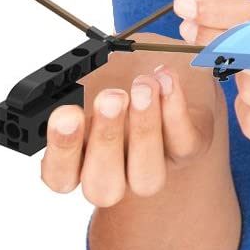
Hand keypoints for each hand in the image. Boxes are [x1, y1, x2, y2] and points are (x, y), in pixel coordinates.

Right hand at [40, 0, 221, 205]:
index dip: (61, 151)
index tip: (67, 113)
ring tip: (144, 86)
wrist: (166, 61)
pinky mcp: (188, 148)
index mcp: (81, 156)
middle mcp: (116, 170)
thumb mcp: (92, 70)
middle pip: (103, 187)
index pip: (60, 175)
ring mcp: (153, 164)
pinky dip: (175, 110)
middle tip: (111, 97)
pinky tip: (166, 78)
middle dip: (106, 140)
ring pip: (147, 178)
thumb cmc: (122, 70)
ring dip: (144, 129)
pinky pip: (184, 145)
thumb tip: (68, 80)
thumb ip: (75, 83)